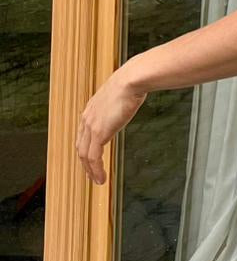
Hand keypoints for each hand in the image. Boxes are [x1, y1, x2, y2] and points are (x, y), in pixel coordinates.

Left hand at [76, 68, 146, 184]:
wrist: (131, 79)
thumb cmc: (131, 82)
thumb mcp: (121, 93)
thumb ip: (119, 101)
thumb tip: (129, 99)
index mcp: (91, 108)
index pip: (83, 134)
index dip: (86, 148)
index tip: (91, 158)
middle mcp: (87, 118)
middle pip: (81, 147)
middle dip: (85, 163)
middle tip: (91, 174)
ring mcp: (91, 126)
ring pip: (85, 155)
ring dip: (90, 171)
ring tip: (97, 180)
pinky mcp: (99, 133)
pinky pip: (93, 158)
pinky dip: (96, 170)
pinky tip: (101, 178)